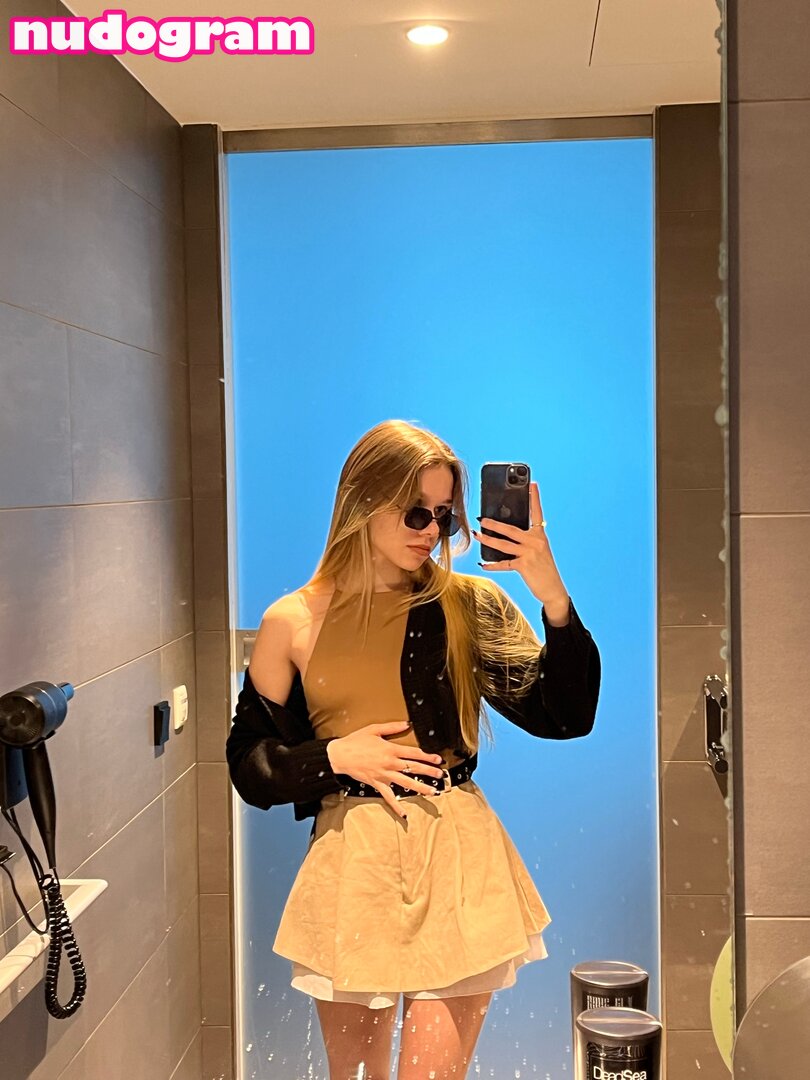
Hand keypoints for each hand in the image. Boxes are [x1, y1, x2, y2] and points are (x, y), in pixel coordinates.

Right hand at [326, 722, 445, 818]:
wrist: (340, 755)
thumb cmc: (355, 741)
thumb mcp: (374, 729)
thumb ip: (392, 727)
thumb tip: (407, 724)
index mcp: (390, 749)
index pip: (414, 753)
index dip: (427, 756)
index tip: (438, 759)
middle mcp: (390, 763)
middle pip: (413, 768)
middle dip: (429, 772)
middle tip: (441, 775)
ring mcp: (384, 775)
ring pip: (406, 783)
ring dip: (420, 788)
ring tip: (433, 792)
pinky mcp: (377, 784)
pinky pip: (388, 796)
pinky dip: (396, 806)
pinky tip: (404, 814)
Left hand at [472, 481, 568, 609]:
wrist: (553, 588)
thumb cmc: (544, 569)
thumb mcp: (539, 550)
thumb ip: (526, 541)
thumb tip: (505, 534)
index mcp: (540, 535)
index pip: (537, 513)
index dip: (534, 498)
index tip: (532, 484)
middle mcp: (535, 541)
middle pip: (511, 529)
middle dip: (494, 523)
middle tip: (481, 519)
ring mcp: (530, 553)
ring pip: (503, 544)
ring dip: (488, 540)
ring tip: (477, 535)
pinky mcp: (524, 566)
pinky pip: (504, 563)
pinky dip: (492, 564)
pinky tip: (483, 563)